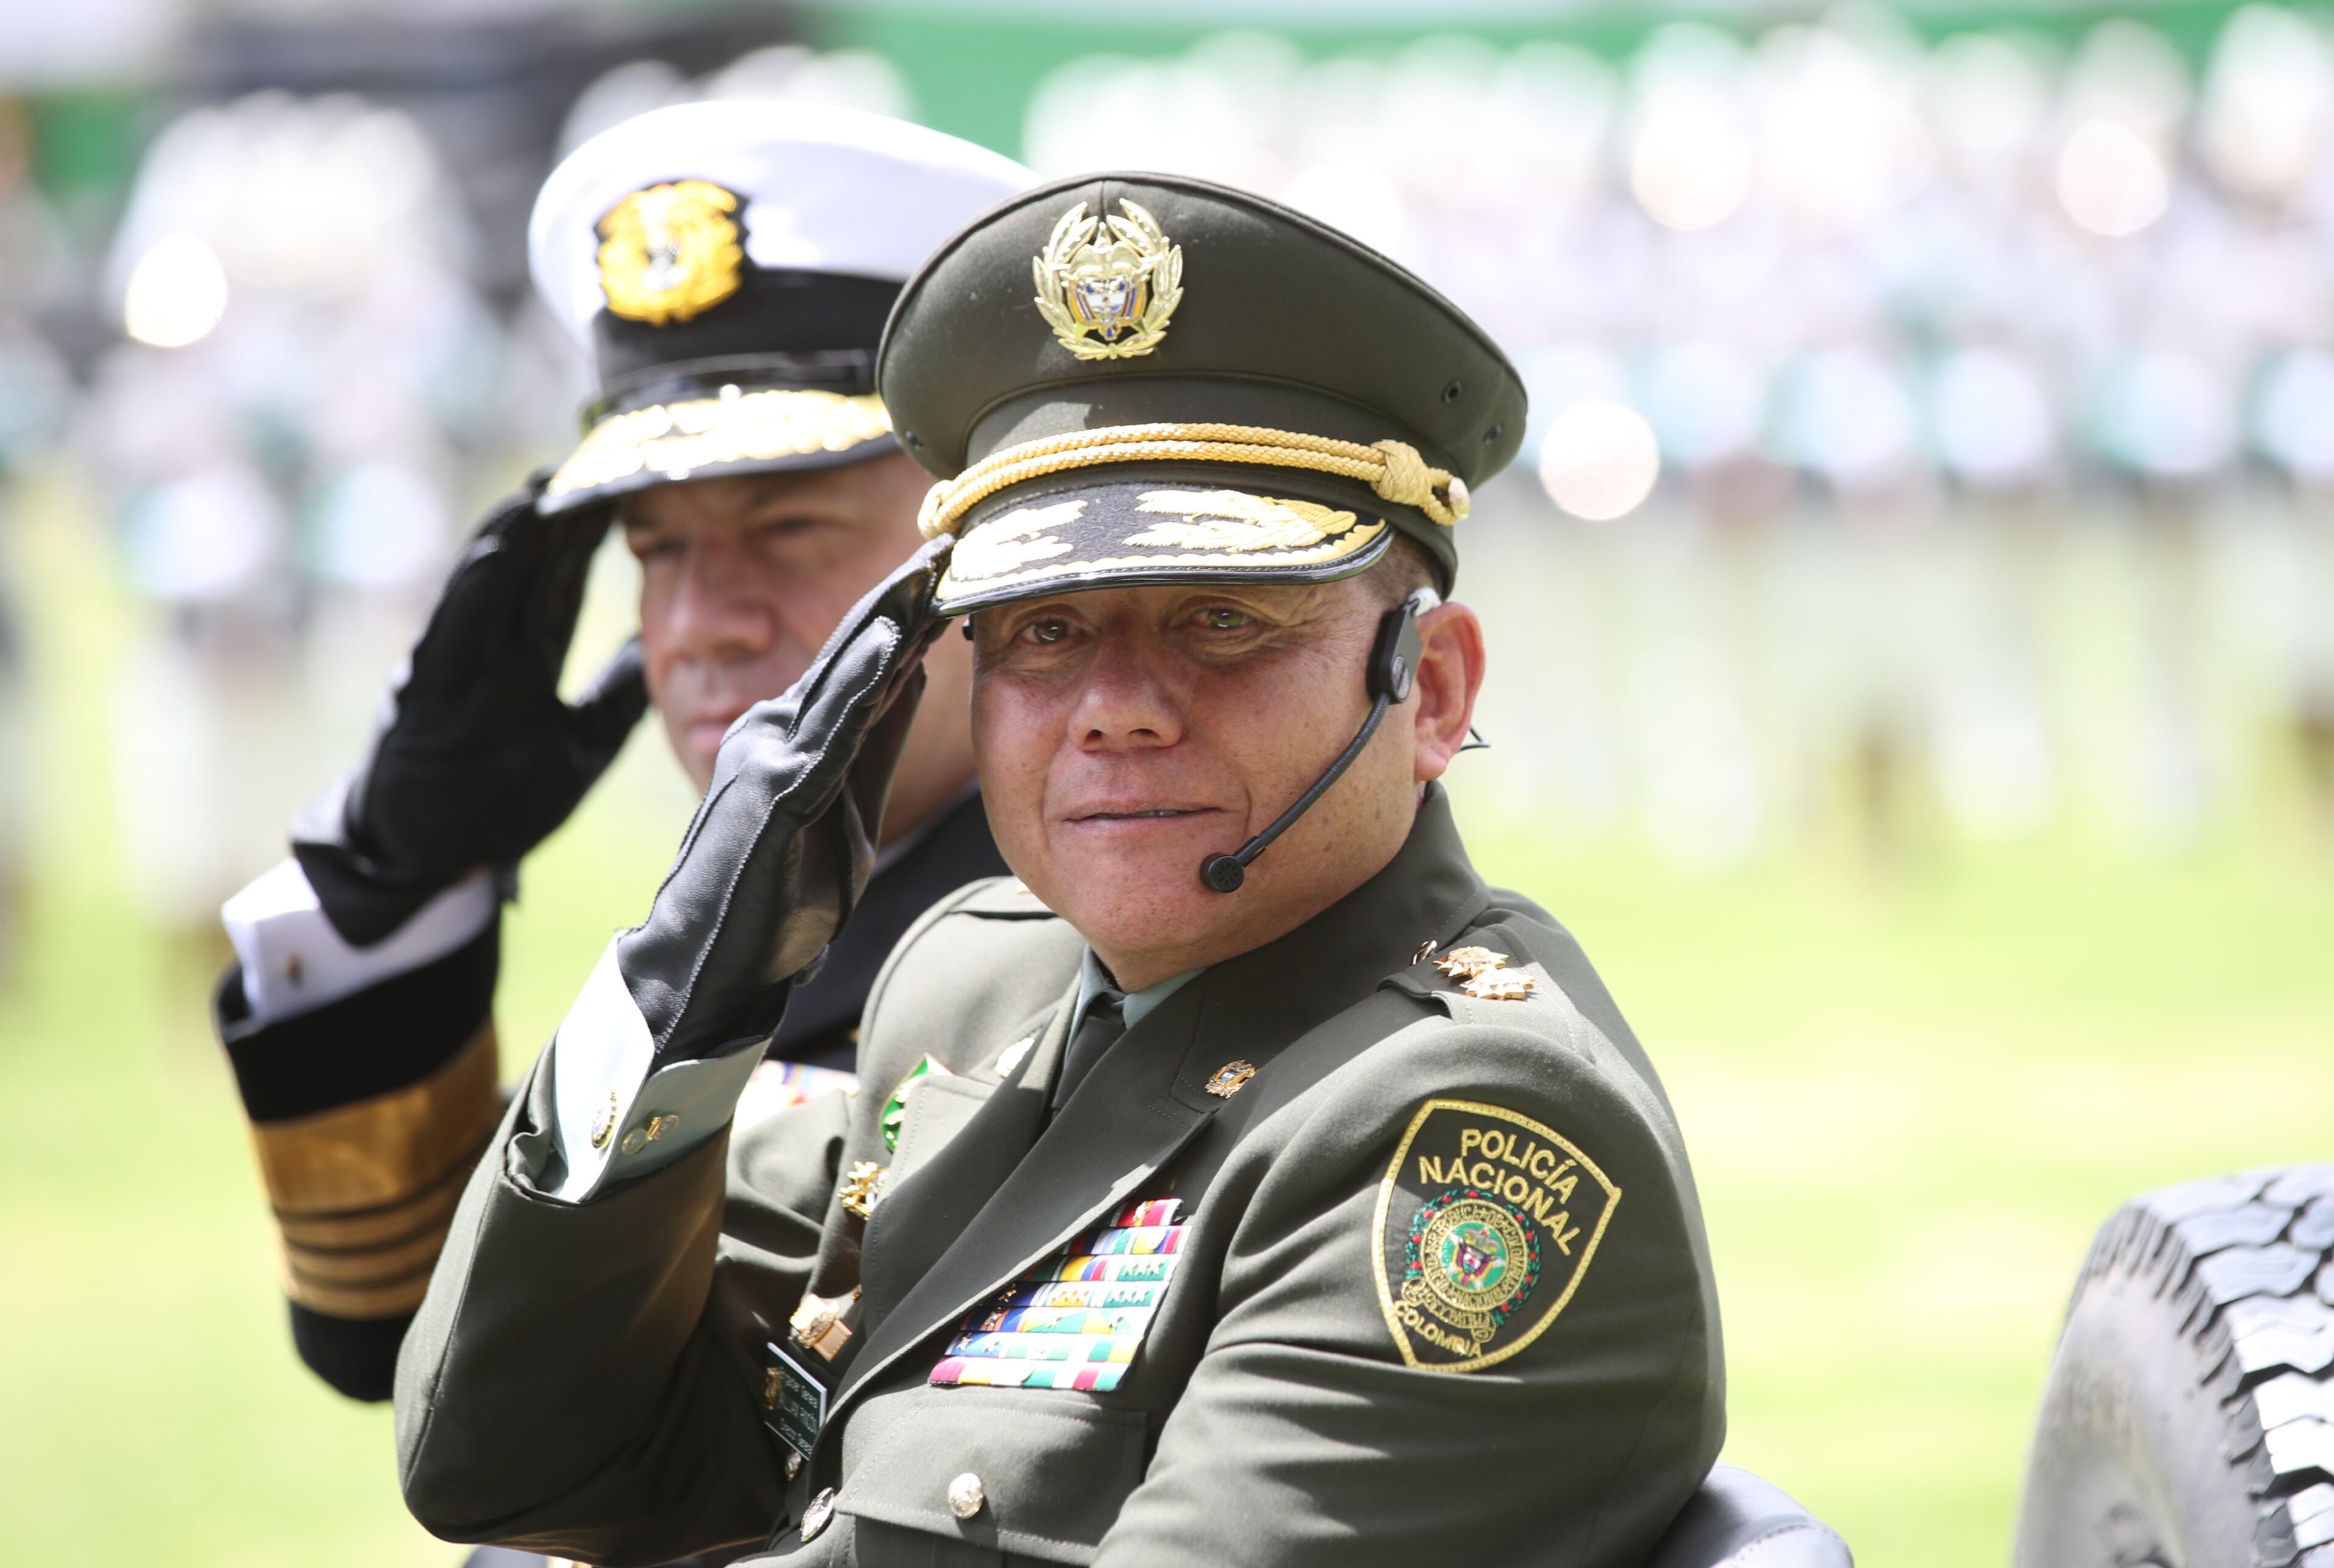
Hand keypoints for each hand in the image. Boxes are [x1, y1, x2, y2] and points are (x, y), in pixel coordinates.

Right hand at [292, 474, 647, 943]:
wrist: (429, 859)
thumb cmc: (497, 800)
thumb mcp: (582, 744)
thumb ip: (616, 694)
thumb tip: (657, 646)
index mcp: (528, 663)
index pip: (564, 586)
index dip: (589, 539)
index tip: (622, 489)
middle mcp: (492, 653)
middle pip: (530, 571)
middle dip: (556, 517)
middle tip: (587, 457)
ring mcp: (457, 666)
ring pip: (491, 586)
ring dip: (517, 534)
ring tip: (544, 485)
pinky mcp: (429, 691)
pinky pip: (455, 630)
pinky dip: (476, 587)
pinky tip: (498, 548)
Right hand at [615, 537, 951, 1063]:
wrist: (705, 964)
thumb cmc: (774, 899)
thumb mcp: (839, 810)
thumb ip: (869, 745)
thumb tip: (912, 675)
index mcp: (793, 734)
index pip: (861, 658)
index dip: (906, 609)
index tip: (952, 562)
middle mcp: (774, 728)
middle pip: (851, 647)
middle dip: (902, 593)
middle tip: (952, 536)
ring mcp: (769, 755)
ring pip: (842, 670)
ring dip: (891, 615)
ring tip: (934, 564)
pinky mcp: (773, 791)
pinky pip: (831, 725)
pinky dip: (865, 678)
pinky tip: (898, 639)